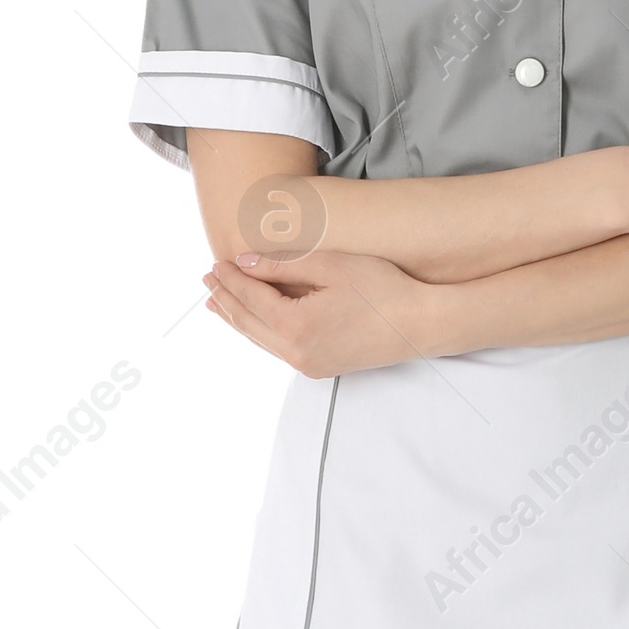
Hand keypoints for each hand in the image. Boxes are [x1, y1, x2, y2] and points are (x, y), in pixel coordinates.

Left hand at [204, 246, 436, 374]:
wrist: (421, 325)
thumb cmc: (383, 289)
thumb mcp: (332, 265)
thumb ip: (283, 263)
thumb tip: (245, 262)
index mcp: (295, 326)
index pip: (250, 297)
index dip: (231, 278)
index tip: (217, 261)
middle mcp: (296, 352)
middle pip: (247, 323)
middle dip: (224, 300)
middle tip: (206, 280)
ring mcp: (308, 364)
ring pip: (260, 339)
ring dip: (236, 318)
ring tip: (216, 303)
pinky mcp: (320, 367)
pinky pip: (277, 348)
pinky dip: (259, 331)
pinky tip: (254, 322)